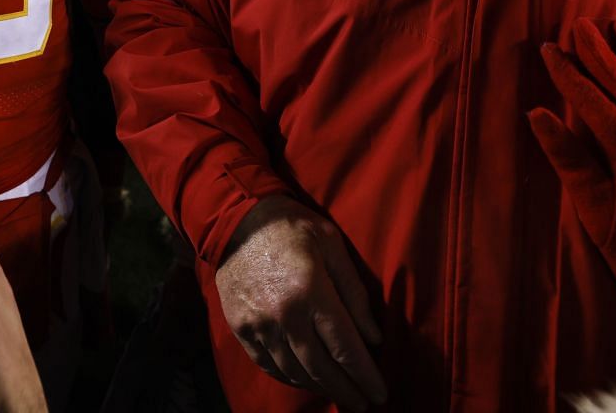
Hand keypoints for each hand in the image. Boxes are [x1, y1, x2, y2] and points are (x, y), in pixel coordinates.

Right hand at [212, 195, 386, 409]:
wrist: (236, 220)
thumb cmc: (292, 227)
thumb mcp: (332, 246)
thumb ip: (355, 293)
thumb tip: (373, 338)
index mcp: (311, 292)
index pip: (345, 348)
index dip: (364, 375)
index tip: (380, 393)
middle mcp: (284, 315)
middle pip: (321, 368)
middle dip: (346, 390)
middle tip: (363, 403)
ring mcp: (258, 325)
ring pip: (294, 372)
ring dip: (320, 387)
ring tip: (338, 392)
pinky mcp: (241, 328)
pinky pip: (268, 365)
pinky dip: (290, 378)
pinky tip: (306, 380)